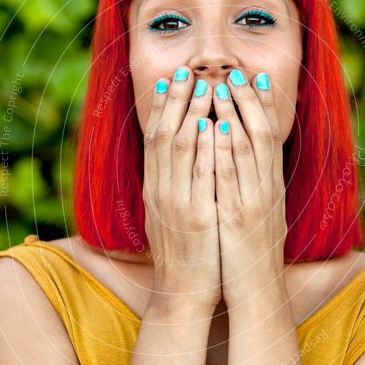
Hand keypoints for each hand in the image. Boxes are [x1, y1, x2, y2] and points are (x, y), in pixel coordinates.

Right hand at [142, 67, 221, 310]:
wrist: (182, 294)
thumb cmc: (182, 255)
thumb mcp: (169, 215)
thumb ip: (171, 186)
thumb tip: (176, 158)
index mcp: (155, 190)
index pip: (153, 139)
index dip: (161, 108)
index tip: (169, 80)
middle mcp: (161, 192)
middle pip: (163, 135)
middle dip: (175, 100)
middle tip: (184, 70)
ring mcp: (177, 204)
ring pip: (179, 149)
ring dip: (189, 114)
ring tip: (201, 85)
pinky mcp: (197, 218)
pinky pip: (199, 176)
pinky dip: (204, 148)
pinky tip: (211, 125)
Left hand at [212, 70, 287, 306]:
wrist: (258, 293)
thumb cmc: (254, 256)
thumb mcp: (261, 216)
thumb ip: (256, 188)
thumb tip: (249, 164)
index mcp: (271, 189)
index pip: (271, 139)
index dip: (263, 108)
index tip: (255, 79)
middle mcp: (266, 190)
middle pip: (262, 135)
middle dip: (249, 101)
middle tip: (237, 72)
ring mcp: (253, 202)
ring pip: (248, 149)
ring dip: (236, 115)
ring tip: (223, 87)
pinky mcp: (236, 217)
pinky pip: (230, 176)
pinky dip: (224, 149)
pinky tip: (216, 128)